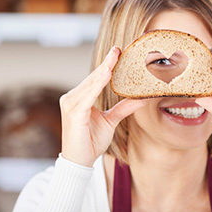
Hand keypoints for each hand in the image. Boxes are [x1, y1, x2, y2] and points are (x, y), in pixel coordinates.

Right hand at [60, 46, 143, 166]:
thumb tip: (140, 99)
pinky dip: (97, 84)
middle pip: (92, 77)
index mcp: (79, 98)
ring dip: (103, 70)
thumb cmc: (90, 141)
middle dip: (106, 63)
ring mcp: (71, 104)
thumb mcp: (110, 121)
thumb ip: (123, 108)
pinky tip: (106, 74)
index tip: (117, 52)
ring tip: (114, 58)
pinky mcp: (74, 113)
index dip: (106, 65)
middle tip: (118, 49)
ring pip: (91, 84)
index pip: (95, 78)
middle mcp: (72, 98)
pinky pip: (88, 95)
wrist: (79, 162)